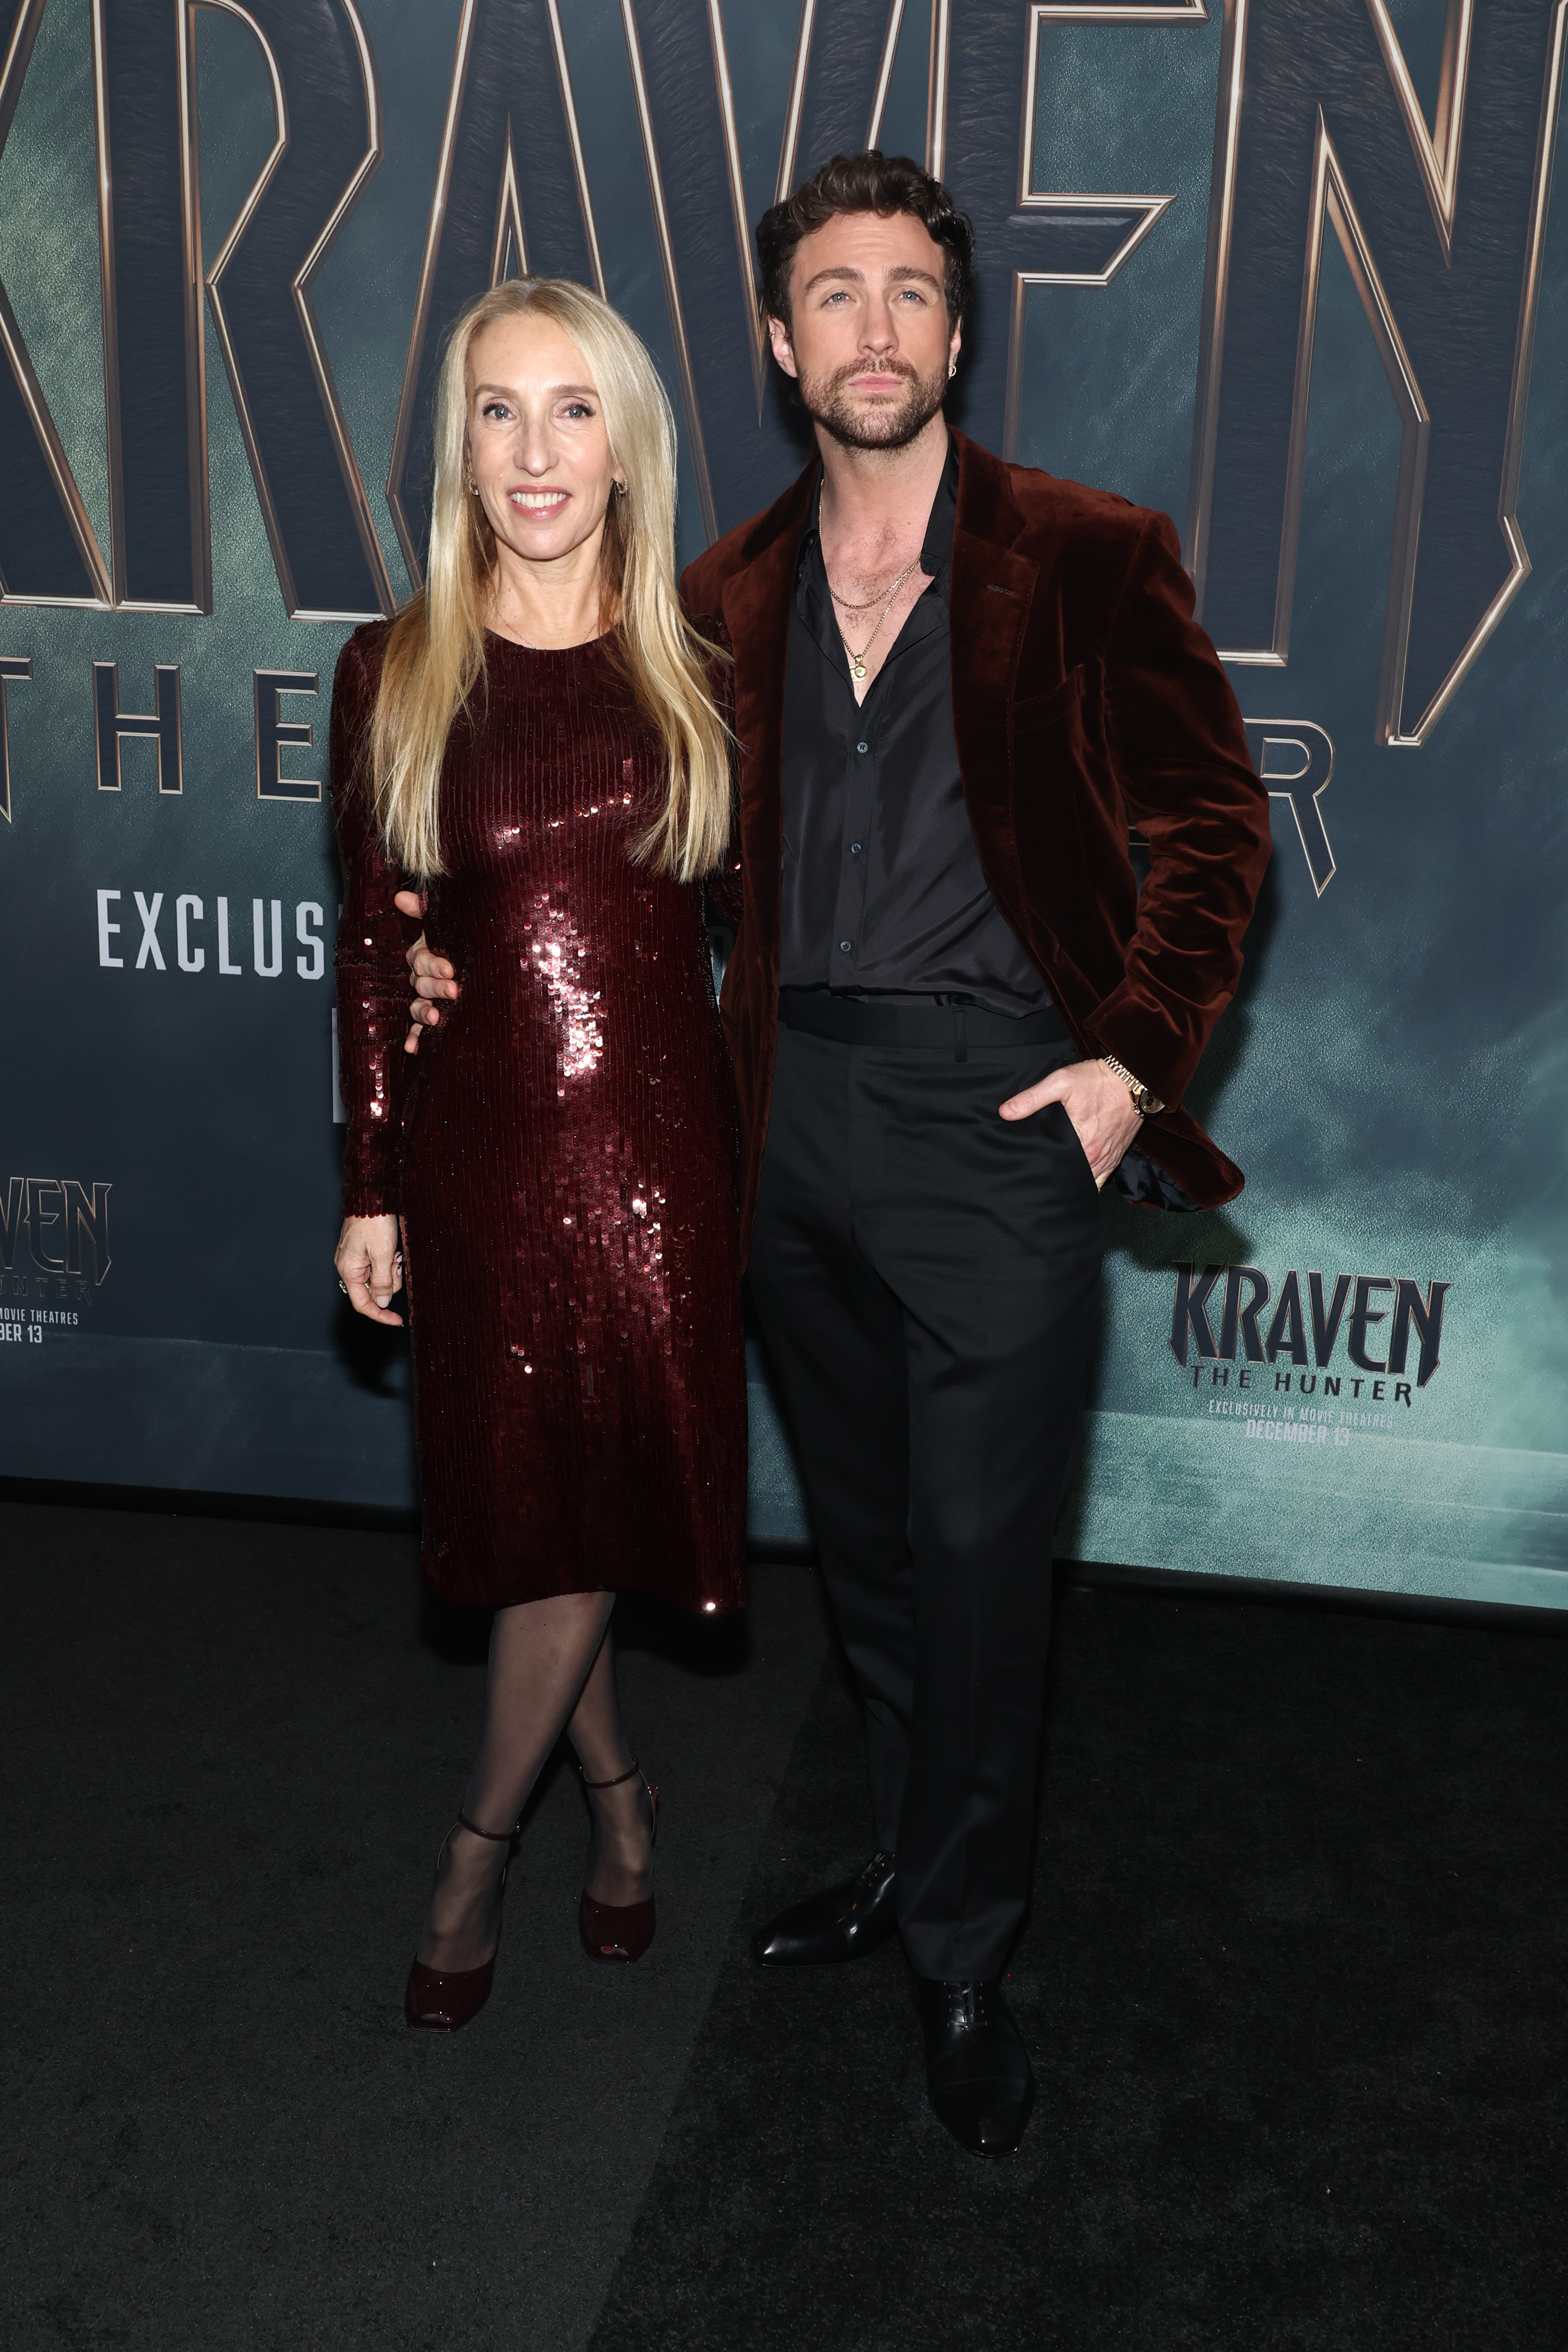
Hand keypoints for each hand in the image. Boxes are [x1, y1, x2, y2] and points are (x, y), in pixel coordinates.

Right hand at [336, 1213, 403, 1324]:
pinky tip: (392, 1250)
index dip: (380, 1315)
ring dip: (390, 1269)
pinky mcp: (362, 1251)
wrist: (371, 1196)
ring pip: (378, 1278)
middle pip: (373, 1291)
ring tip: (394, 1252)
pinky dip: (388, 1262)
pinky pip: (378, 1266)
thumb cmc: (374, 1221)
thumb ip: (382, 1282)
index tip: (397, 1320)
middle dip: (390, 1282)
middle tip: (397, 1263)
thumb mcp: (383, 1254)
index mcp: (349, 1271)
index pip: (362, 1304)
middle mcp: (348, 1267)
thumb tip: (381, 1303)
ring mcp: (355, 1259)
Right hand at [394, 888, 457, 1055]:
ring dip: (424, 1012)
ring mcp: (430, 998)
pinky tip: (413, 1049)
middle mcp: (426, 976)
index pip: (419, 958)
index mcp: (427, 953)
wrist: (500, 963)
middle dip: (435, 987)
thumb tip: (400, 896)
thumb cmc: (473, 939)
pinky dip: (415, 1038)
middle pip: (419, 983)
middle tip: (454, 990)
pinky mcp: (436, 1016)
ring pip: (418, 1005)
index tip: (450, 969)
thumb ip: (426, 908)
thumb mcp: (454, 922)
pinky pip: (419, 1028)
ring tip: (437, 1018)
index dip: (432, 964)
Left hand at [999, 1058, 1142, 1188]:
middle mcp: (1096, 1155)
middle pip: (1070, 1178)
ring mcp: (1108, 1158)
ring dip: (1072, 1184)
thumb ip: (1032, 1098)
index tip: (1027, 1170)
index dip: (1040, 1169)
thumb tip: (1005, 1112)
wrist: (1133, 1078)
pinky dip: (1090, 1183)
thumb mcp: (1061, 1082)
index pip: (1054, 1166)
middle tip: (1036, 1180)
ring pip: (1087, 1183)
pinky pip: (1102, 1180)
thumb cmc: (1098, 1080)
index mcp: (1081, 1141)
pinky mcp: (1117, 1155)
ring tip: (1053, 1187)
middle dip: (1054, 1180)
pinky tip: (1076, 1184)